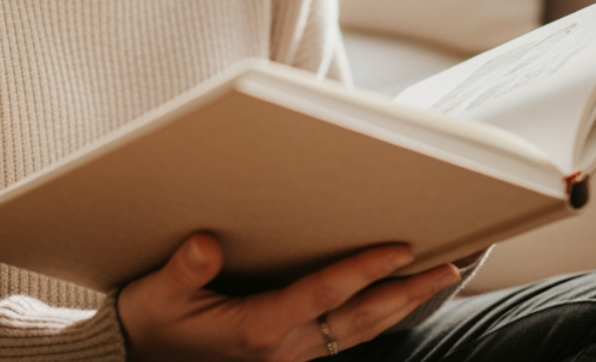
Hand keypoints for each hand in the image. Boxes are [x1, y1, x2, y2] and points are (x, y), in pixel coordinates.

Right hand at [117, 233, 461, 361]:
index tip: (399, 248)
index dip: (364, 270)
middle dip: (405, 292)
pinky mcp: (286, 356)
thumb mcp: (155, 297)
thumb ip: (183, 271)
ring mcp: (288, 356)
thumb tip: (206, 245)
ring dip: (398, 306)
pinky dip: (372, 317)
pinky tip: (387, 302)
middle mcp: (282, 347)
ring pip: (356, 332)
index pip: (324, 294)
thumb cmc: (148, 326)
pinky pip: (341, 338)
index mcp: (257, 329)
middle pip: (358, 319)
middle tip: (446, 266)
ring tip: (434, 280)